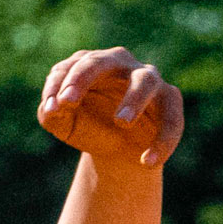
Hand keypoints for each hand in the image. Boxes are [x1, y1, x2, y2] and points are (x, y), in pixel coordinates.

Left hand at [37, 47, 183, 170]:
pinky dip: (163, 140)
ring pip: (145, 81)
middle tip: (68, 101)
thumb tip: (52, 108)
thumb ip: (51, 114)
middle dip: (84, 78)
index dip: (59, 84)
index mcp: (90, 63)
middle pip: (103, 61)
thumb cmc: (88, 127)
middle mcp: (119, 64)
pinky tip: (148, 162)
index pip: (71, 66)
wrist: (117, 151)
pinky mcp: (170, 100)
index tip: (52, 108)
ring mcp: (148, 79)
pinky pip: (171, 117)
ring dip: (134, 99)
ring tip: (121, 122)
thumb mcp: (63, 124)